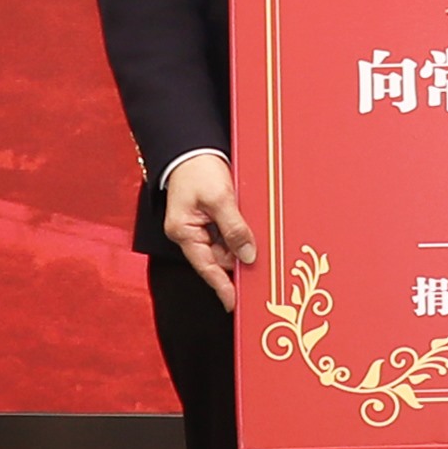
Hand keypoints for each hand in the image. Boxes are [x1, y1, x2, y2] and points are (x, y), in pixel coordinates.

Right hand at [162, 153, 257, 308]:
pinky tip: (254, 235)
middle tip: (263, 274)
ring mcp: (200, 225)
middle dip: (239, 263)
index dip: (222, 287)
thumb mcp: (219, 197)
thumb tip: (247, 256)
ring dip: (242, 247)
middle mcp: (190, 232)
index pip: (206, 267)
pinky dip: (240, 235)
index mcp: (184, 231)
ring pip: (225, 246)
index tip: (235, 304)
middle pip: (218, 258)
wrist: (193, 144)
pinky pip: (227, 233)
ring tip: (262, 249)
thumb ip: (234, 228)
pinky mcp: (210, 216)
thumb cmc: (198, 167)